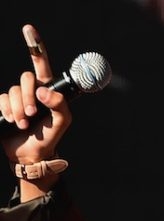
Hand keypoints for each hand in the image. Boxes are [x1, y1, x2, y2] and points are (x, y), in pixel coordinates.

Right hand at [0, 24, 71, 184]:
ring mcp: (17, 97)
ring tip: (24, 123)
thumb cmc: (51, 137)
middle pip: (26, 78)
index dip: (36, 46)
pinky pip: (1, 99)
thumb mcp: (62, 122)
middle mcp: (32, 90)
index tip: (28, 29)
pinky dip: (8, 111)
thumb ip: (60, 106)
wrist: (31, 154)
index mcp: (48, 90)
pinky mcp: (4, 105)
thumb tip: (43, 92)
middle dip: (28, 96)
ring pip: (13, 91)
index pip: (42, 65)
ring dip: (18, 108)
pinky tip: (13, 122)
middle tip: (32, 113)